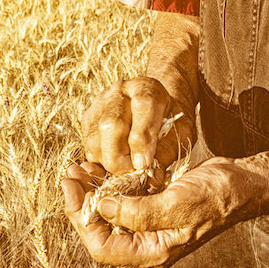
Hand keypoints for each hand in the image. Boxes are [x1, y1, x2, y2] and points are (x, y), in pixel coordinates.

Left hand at [61, 158, 261, 267]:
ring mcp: (149, 223)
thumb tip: (103, 208)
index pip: (102, 247)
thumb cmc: (216, 196)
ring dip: (91, 190)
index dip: (80, 219)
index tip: (70, 188)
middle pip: (99, 230)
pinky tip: (100, 167)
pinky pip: (121, 199)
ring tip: (81, 167)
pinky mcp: (152, 205)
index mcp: (152, 250)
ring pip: (108, 213)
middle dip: (80, 202)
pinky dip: (108, 184)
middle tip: (70, 173)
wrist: (242, 182)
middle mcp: (147, 241)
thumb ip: (138, 212)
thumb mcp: (176, 205)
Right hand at [80, 78, 194, 175]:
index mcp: (147, 88)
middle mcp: (120, 91)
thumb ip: (167, 152)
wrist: (155, 105)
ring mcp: (100, 103)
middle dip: (119, 157)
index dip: (141, 140)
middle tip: (133, 172)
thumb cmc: (170, 120)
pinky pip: (88, 144)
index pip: (142, 108)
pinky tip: (116, 160)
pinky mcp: (88, 116)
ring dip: (108, 160)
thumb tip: (152, 178)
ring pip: (94, 137)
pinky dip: (100, 158)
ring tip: (126, 167)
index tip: (144, 164)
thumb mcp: (180, 133)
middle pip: (110, 125)